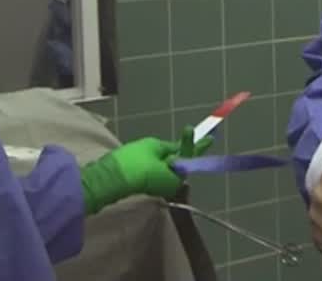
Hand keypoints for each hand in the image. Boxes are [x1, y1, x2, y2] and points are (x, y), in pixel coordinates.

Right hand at [82, 126, 215, 214]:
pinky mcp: (149, 185)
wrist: (111, 178)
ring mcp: (160, 186)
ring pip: (172, 167)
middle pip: (182, 163)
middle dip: (188, 148)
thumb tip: (177, 149)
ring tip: (182, 139)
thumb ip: (169, 147)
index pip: (190, 155)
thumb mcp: (154, 147)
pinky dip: (165, 160)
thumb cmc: (134, 162)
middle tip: (198, 135)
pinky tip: (166, 152)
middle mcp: (171, 183)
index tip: (210, 136)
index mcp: (176, 175)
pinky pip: (162, 171)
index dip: (198, 143)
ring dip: (176, 154)